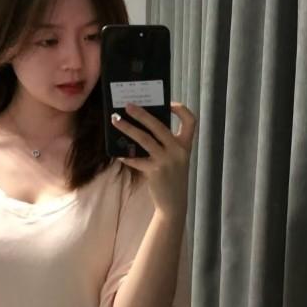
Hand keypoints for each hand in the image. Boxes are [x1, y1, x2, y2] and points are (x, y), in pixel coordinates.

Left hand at [111, 102, 196, 219]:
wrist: (174, 203)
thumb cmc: (172, 178)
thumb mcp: (176, 159)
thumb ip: (166, 144)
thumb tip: (142, 126)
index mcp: (185, 145)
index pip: (191, 121)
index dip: (181, 109)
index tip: (169, 103)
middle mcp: (178, 151)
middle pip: (159, 125)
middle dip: (142, 114)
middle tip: (128, 106)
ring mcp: (167, 161)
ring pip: (144, 139)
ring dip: (128, 128)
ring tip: (116, 120)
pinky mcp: (155, 171)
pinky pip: (136, 159)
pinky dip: (126, 155)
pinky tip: (117, 152)